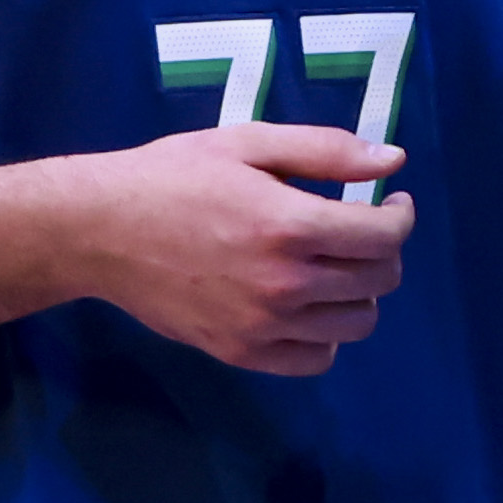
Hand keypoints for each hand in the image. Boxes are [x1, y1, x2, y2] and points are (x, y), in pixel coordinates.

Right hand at [74, 121, 418, 375]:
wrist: (100, 230)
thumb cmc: (174, 175)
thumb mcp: (248, 142)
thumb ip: (326, 151)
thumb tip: (395, 160)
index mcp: (290, 224)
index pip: (385, 236)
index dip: (401, 216)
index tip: (393, 203)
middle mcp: (285, 282)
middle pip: (379, 281)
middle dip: (384, 251)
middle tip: (360, 231)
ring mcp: (263, 325)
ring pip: (356, 324)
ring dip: (359, 293)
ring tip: (333, 267)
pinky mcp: (241, 352)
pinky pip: (316, 359)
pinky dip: (325, 335)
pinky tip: (307, 305)